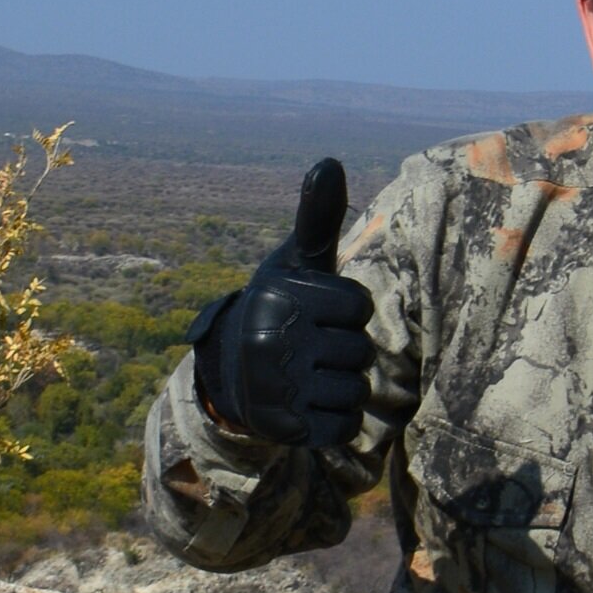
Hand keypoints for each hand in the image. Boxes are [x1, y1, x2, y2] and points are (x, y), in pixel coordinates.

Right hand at [189, 159, 374, 456]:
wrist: (232, 374)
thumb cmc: (281, 309)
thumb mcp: (295, 264)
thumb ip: (317, 217)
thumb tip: (328, 161)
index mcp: (278, 299)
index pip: (359, 308)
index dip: (347, 312)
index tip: (319, 314)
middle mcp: (271, 343)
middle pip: (359, 352)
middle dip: (344, 352)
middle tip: (310, 349)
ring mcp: (275, 390)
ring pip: (355, 392)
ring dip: (342, 387)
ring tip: (310, 376)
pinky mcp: (282, 430)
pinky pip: (343, 428)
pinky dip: (335, 421)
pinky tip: (309, 405)